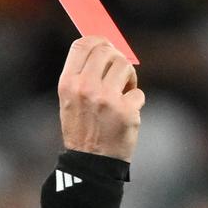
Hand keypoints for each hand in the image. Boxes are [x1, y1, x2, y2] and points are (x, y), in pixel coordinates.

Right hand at [57, 37, 144, 162]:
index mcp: (68, 84)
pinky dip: (136, 103)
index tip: (108, 47)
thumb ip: (83, 74)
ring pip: (126, 66)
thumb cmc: (83, 131)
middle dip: (117, 60)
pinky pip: (138, 93)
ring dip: (129, 79)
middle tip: (120, 76)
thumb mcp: (71, 101)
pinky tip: (126, 116)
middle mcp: (85, 88)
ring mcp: (106, 99)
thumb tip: (105, 47)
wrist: (91, 165)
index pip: (83, 44)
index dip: (98, 41)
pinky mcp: (126, 111)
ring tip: (124, 95)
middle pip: (107, 51)